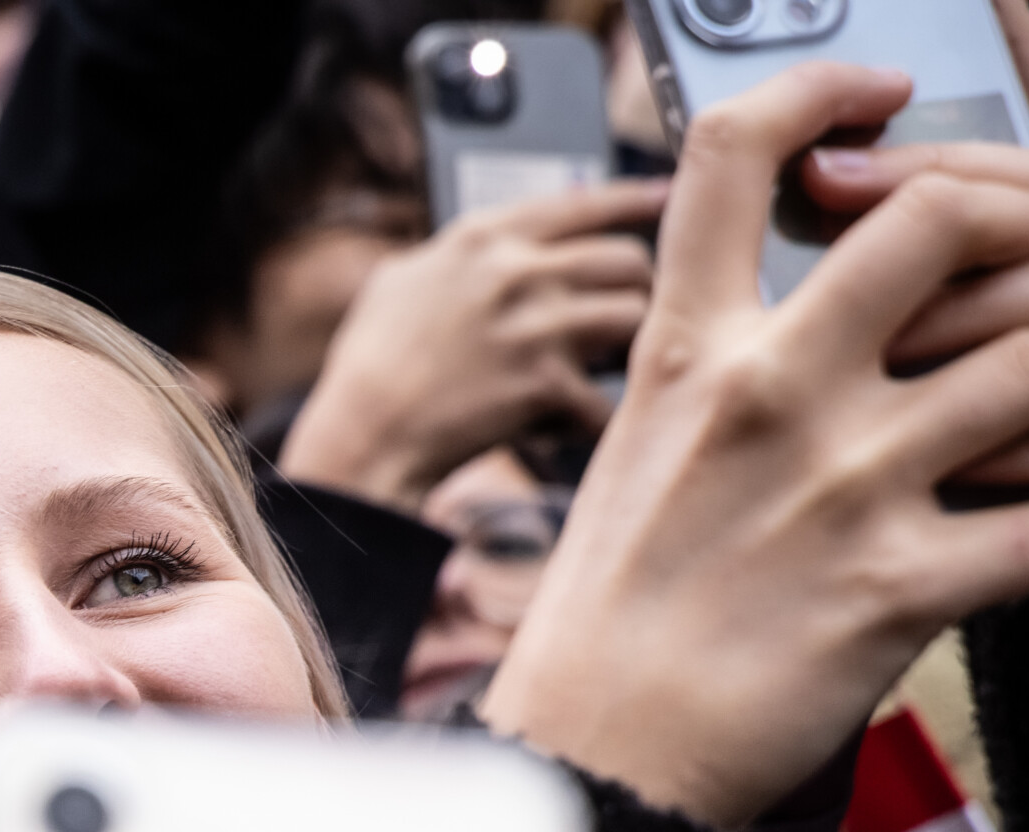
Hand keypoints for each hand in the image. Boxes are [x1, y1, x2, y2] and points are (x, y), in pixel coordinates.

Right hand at [278, 179, 665, 513]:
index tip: (666, 198)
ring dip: (629, 348)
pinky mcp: (544, 385)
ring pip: (635, 315)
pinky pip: (606, 395)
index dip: (634, 200)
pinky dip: (592, 418)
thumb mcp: (398, 283)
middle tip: (626, 315)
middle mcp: (515, 272)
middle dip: (636, 288)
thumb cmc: (368, 366)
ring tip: (606, 369)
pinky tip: (570, 426)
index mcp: (481, 238)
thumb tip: (489, 246)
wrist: (362, 436)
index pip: (583, 202)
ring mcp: (535, 327)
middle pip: (626, 258)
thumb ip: (452, 256)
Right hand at [481, 64, 1028, 829]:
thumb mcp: (632, 453)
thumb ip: (717, 368)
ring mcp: (840, 487)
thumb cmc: (610, 617)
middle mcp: (768, 397)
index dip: (818, 87)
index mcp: (685, 356)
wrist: (594, 761)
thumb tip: (822, 319)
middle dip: (1024, 233)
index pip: (732, 158)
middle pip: (946, 221)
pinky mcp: (899, 587)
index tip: (878, 94)